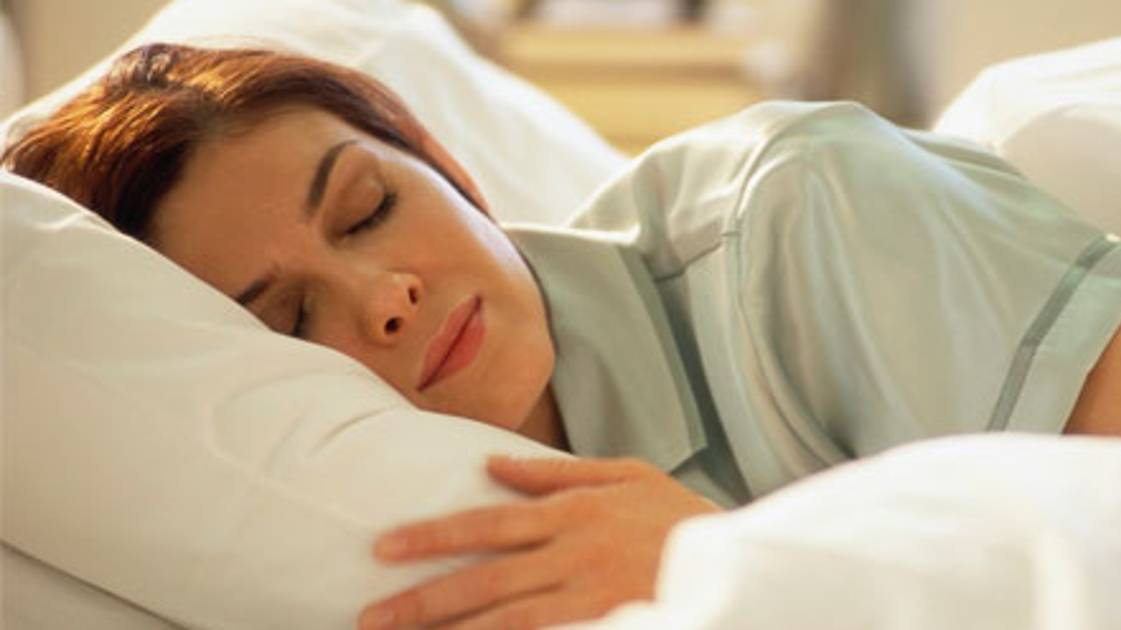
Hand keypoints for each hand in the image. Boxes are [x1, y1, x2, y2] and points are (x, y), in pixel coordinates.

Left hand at [358, 456, 720, 628]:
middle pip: (483, 578)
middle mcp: (572, 553)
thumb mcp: (624, 474)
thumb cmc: (677, 514)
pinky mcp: (604, 625)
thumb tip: (489, 465)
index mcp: (573, 510)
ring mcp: (587, 595)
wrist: (737, 563)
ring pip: (503, 618)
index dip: (432, 535)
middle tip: (370, 615)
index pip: (487, 524)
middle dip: (422, 598)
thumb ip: (554, 472)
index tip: (384, 547)